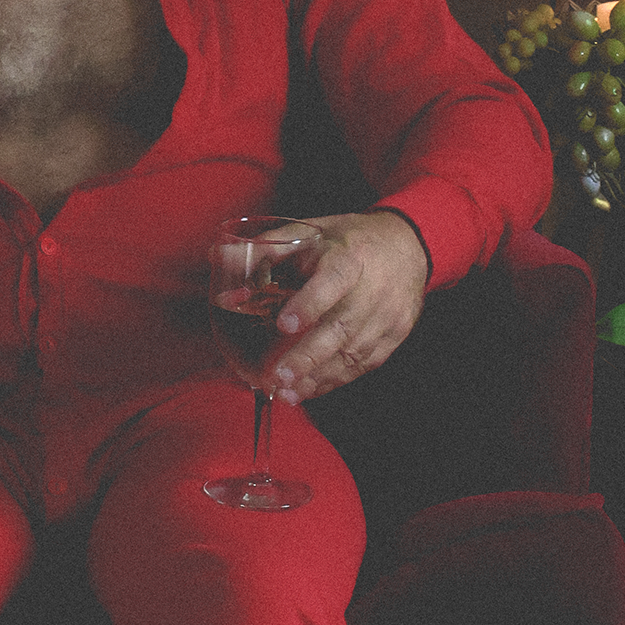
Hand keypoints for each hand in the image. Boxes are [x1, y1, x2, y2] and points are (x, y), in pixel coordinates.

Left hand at [264, 211, 428, 400]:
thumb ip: (265, 249)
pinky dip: (334, 380)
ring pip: (352, 353)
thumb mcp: (309, 232)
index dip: (310, 303)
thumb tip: (216, 258)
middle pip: (341, 327)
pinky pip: (363, 364)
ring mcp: (388, 315)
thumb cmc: (348, 240)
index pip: (332, 281)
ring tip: (285, 392)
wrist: (408, 245)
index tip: (284, 324)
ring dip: (317, 376)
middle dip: (307, 356)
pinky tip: (308, 390)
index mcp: (350, 257)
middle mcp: (374, 288)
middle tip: (275, 377)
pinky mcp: (394, 335)